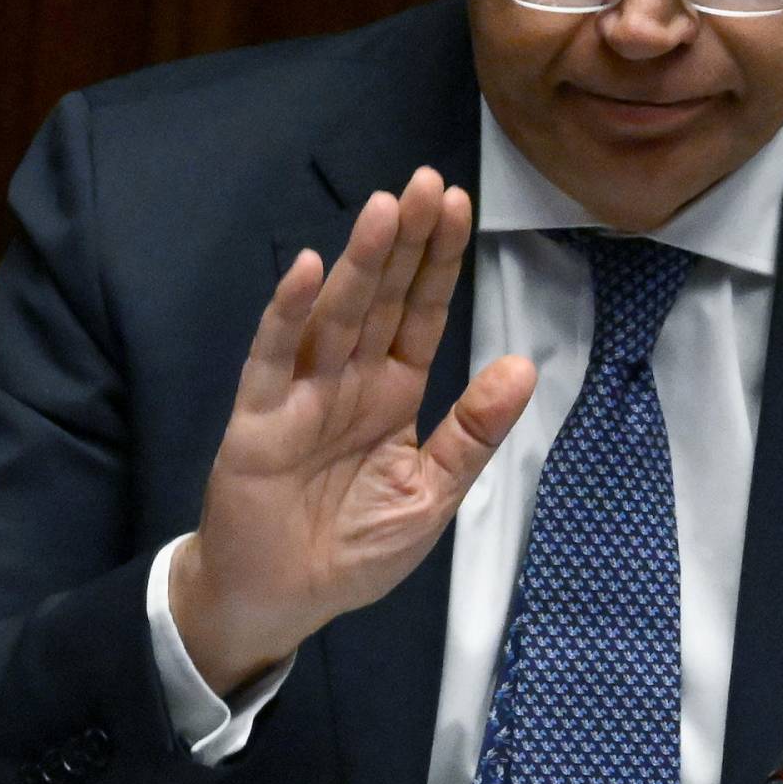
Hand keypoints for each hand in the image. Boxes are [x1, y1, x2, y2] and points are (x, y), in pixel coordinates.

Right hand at [172, 166, 536, 694]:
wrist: (283, 601)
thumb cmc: (354, 548)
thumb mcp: (433, 493)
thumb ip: (473, 432)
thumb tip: (525, 365)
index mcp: (396, 391)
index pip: (423, 311)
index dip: (440, 260)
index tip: (459, 204)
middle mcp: (351, 379)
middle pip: (382, 296)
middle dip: (407, 241)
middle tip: (427, 182)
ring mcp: (302, 393)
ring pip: (336, 314)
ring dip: (360, 262)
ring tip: (386, 209)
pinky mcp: (257, 419)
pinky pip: (272, 359)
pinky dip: (286, 314)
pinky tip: (303, 270)